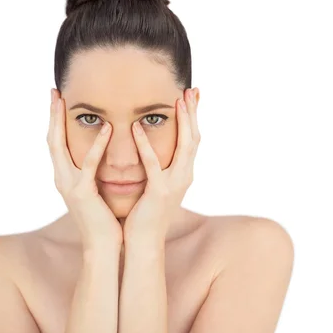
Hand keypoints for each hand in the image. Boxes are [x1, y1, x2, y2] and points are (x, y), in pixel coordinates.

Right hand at [47, 88, 122, 250]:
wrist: (103, 246)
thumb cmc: (103, 218)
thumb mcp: (94, 190)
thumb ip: (91, 173)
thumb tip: (97, 156)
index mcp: (65, 177)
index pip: (56, 143)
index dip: (54, 121)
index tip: (57, 99)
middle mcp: (62, 178)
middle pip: (51, 140)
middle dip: (52, 115)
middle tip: (54, 92)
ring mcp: (69, 185)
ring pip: (60, 147)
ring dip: (61, 123)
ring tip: (66, 101)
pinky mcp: (82, 193)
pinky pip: (89, 164)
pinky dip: (97, 144)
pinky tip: (106, 128)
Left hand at [123, 88, 200, 244]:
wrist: (143, 242)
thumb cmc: (146, 213)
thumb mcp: (157, 185)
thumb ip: (160, 167)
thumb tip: (157, 150)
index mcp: (183, 173)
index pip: (193, 139)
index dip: (194, 117)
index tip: (192, 95)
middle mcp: (184, 176)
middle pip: (194, 138)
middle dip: (193, 113)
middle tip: (191, 90)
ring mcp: (174, 184)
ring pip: (185, 147)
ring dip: (183, 122)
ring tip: (177, 100)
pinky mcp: (159, 193)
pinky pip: (153, 164)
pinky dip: (146, 145)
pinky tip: (137, 127)